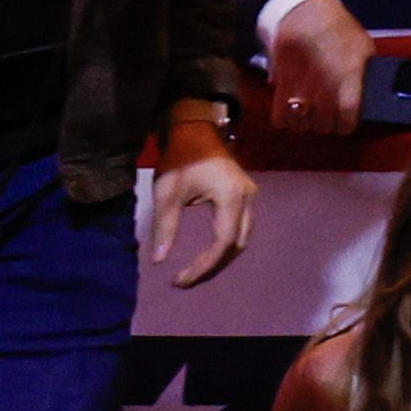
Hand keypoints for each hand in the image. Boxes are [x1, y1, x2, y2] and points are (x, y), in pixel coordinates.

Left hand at [141, 140, 255, 286]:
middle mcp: (248, 199)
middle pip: (238, 244)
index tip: (180, 279)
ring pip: (242, 237)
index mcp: (231, 198)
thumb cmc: (182, 159)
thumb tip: (159, 261)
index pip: (223, 242)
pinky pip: (241, 228)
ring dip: (220, 256)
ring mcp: (250, 196)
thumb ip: (165, 226)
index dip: (204, 266)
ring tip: (195, 268)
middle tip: (186, 277)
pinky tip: (206, 251)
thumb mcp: (168, 192)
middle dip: (213, 265)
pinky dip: (225, 244)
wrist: (196, 131)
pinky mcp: (245, 196)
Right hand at [261, 0, 372, 137]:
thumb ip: (365, 75)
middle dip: (328, 125)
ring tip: (313, 115)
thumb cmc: (340, 32)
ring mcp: (300, 88)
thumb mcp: (364, 49)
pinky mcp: (281, 87)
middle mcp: (323, 87)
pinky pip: (280, 119)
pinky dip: (286, 121)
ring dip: (307, 125)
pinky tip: (294, 112)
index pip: (347, 117)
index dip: (347, 125)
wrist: (306, 16)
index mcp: (348, 77)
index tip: (347, 123)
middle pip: (323, 126)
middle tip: (330, 118)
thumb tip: (369, 97)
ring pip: (301, 126)